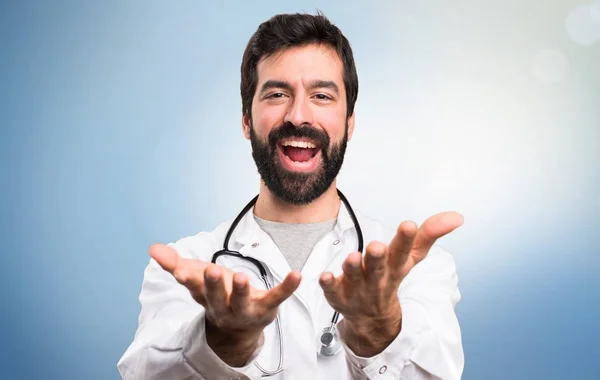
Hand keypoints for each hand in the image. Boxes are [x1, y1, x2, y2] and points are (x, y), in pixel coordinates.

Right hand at [149, 244, 301, 364]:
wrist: (240, 327)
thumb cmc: (218, 296)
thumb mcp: (197, 279)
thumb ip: (175, 263)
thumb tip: (152, 248)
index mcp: (205, 296)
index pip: (195, 287)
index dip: (189, 279)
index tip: (181, 272)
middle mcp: (223, 305)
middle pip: (216, 296)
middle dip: (213, 284)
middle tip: (212, 271)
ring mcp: (246, 308)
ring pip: (242, 301)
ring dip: (242, 289)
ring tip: (243, 277)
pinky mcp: (267, 306)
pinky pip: (278, 296)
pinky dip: (287, 286)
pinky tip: (296, 275)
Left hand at [319, 211, 462, 355]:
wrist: (373, 317)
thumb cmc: (390, 277)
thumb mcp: (411, 257)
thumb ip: (430, 234)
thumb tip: (457, 216)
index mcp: (395, 266)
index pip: (404, 251)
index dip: (407, 238)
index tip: (409, 225)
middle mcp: (377, 277)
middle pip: (378, 267)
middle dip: (377, 257)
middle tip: (377, 246)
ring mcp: (357, 288)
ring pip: (355, 277)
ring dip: (352, 268)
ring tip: (352, 258)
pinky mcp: (338, 295)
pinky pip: (331, 290)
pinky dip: (328, 284)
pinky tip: (324, 276)